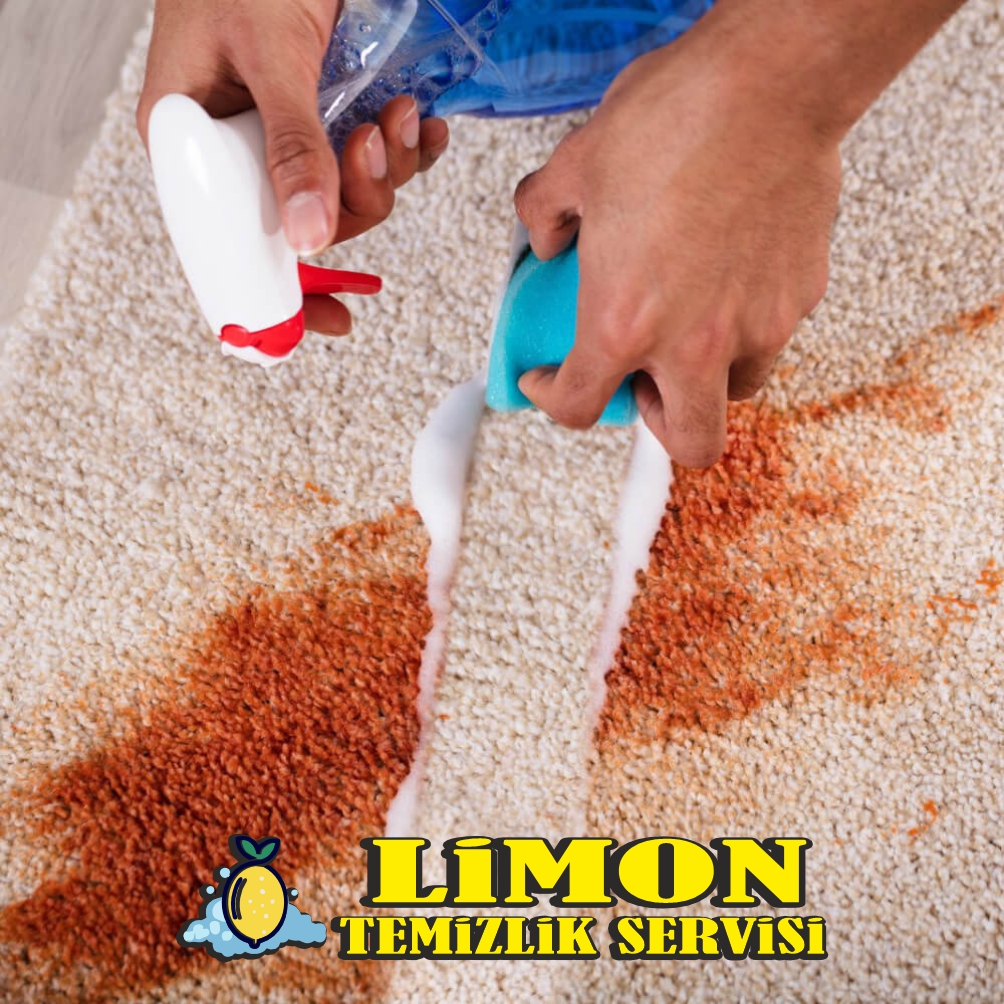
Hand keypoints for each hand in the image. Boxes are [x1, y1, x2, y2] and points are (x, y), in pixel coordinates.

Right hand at [137, 0, 448, 334]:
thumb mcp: (270, 54)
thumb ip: (291, 146)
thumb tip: (309, 239)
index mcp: (194, 144)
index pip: (231, 247)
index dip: (282, 293)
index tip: (332, 323)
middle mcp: (239, 148)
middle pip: (307, 221)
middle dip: (358, 197)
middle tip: (371, 142)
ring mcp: (287, 131)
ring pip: (349, 193)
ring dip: (389, 167)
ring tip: (400, 114)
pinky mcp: (328, 111)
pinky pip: (373, 157)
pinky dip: (406, 148)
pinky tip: (421, 122)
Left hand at [514, 15, 839, 466]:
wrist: (770, 82)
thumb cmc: (674, 120)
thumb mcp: (576, 164)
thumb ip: (545, 215)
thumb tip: (546, 238)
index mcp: (623, 323)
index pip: (579, 405)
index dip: (552, 400)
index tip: (549, 383)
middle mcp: (692, 343)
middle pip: (688, 441)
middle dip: (657, 423)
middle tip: (642, 383)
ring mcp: (755, 325)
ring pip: (736, 392)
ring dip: (708, 376)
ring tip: (693, 327)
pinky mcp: (799, 297)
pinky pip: (772, 335)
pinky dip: (747, 325)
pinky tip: (731, 277)